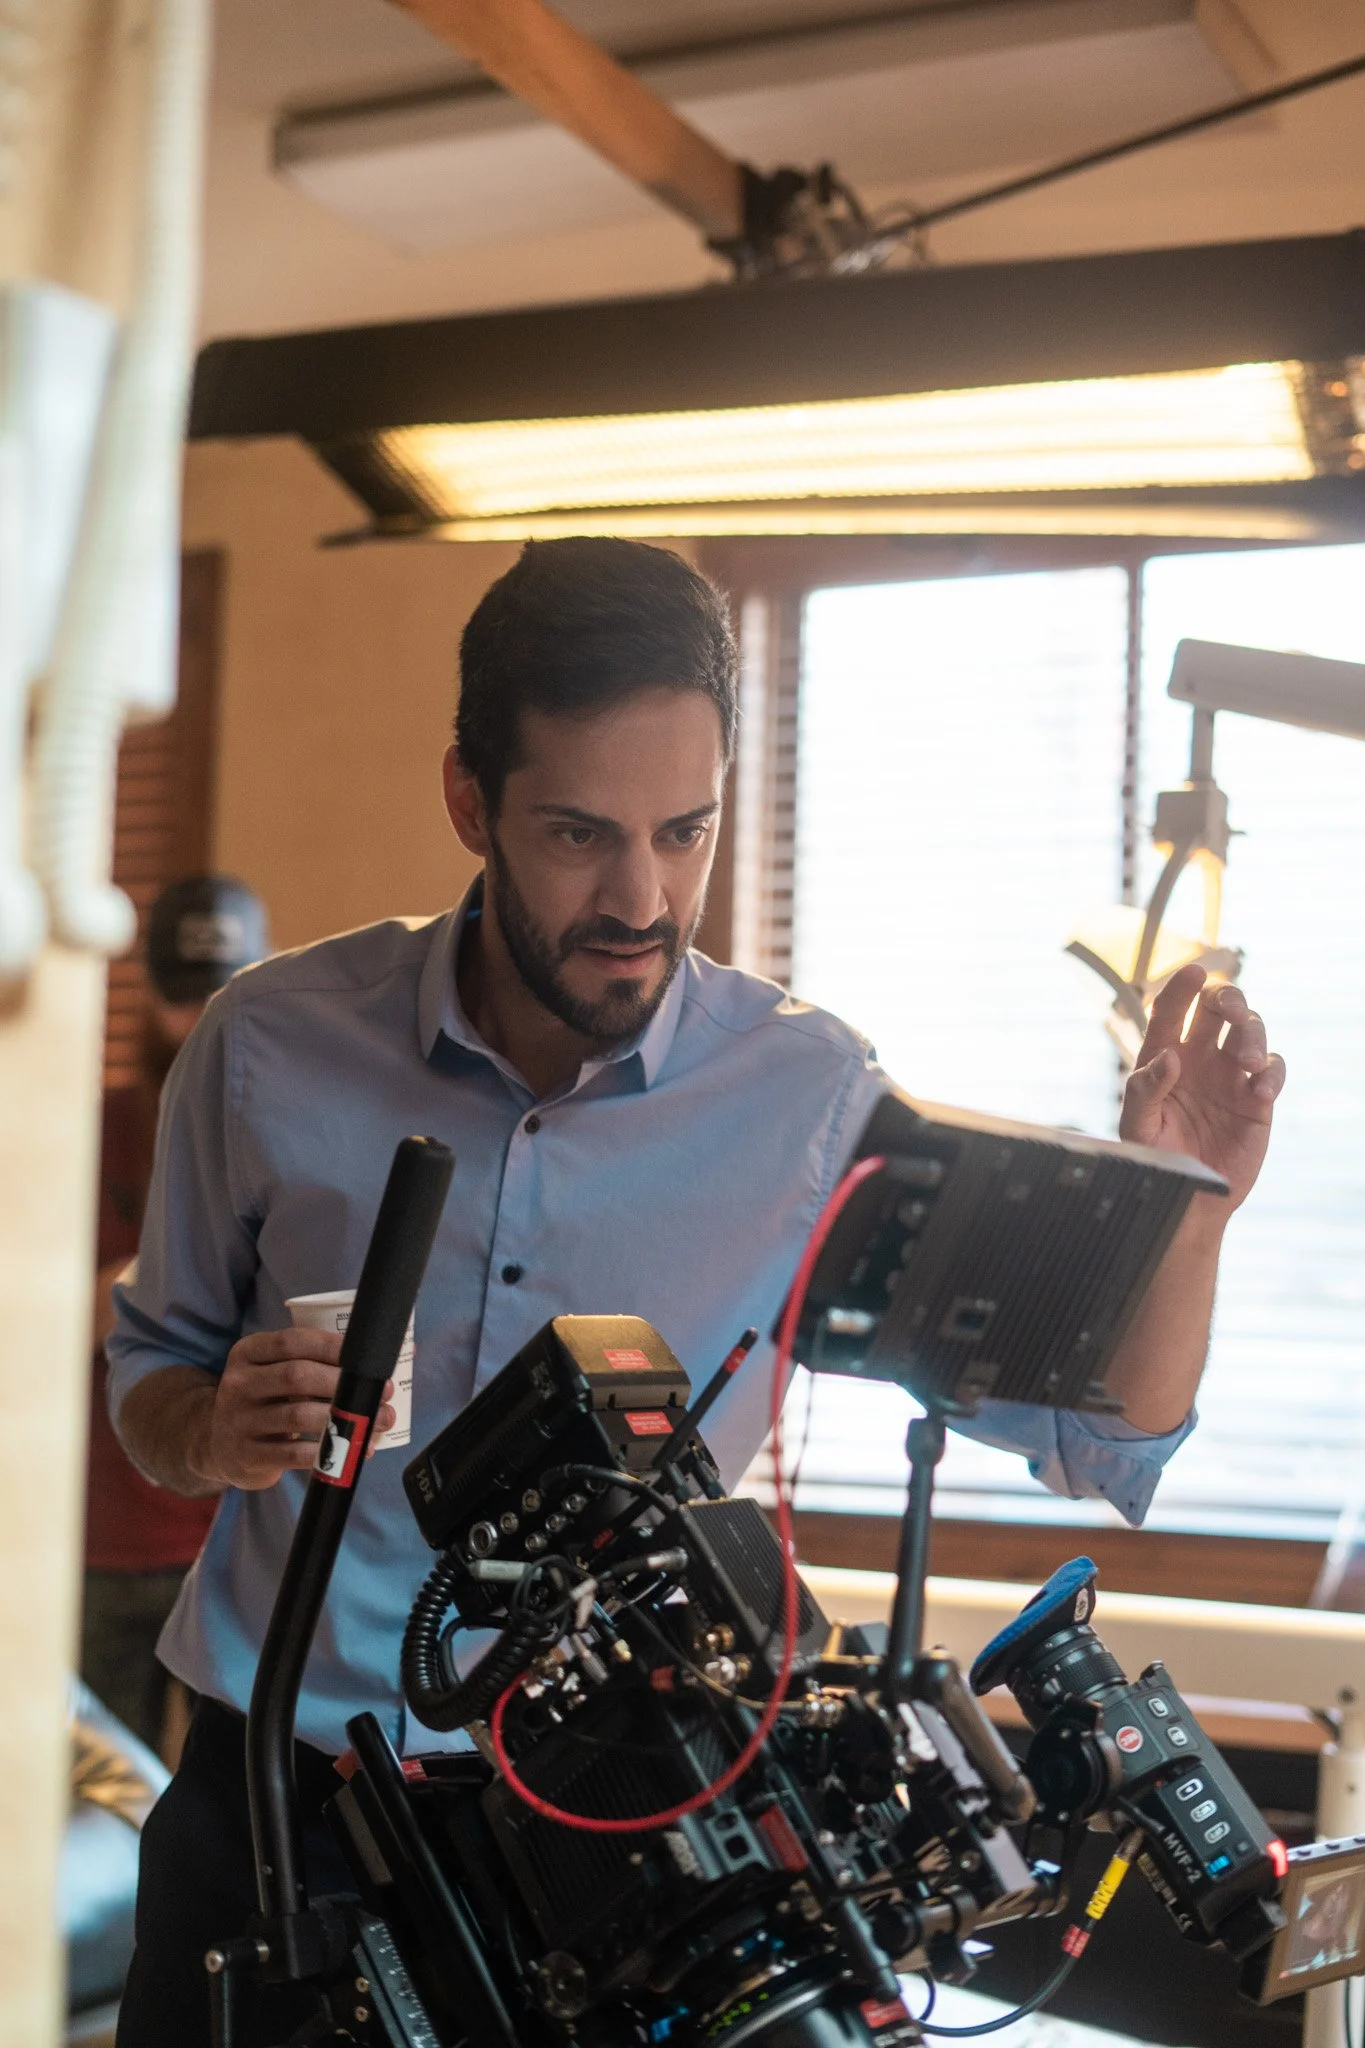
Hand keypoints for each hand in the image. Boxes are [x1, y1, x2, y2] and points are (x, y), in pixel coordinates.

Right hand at [193, 1327, 394, 1491]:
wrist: (217, 1444)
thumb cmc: (263, 1400)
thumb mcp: (271, 1372)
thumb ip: (312, 1361)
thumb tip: (388, 1355)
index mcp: (246, 1353)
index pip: (291, 1341)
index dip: (330, 1346)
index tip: (363, 1356)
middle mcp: (238, 1384)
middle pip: (297, 1376)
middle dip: (344, 1382)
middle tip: (381, 1391)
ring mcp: (239, 1421)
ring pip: (298, 1416)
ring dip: (344, 1418)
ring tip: (378, 1421)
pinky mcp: (248, 1456)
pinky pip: (295, 1453)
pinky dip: (330, 1451)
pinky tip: (355, 1451)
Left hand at [1119, 962, 1285, 1212]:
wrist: (1188, 1197)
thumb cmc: (1154, 1159)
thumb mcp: (1138, 1127)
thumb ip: (1144, 1090)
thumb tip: (1168, 1056)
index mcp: (1165, 1056)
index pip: (1172, 1012)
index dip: (1181, 988)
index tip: (1192, 972)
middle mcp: (1200, 1058)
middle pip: (1219, 1008)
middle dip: (1228, 998)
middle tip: (1229, 1009)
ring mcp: (1231, 1075)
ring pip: (1250, 1030)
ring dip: (1253, 1034)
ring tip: (1248, 1061)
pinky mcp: (1257, 1097)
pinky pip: (1273, 1070)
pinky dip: (1271, 1072)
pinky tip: (1259, 1090)